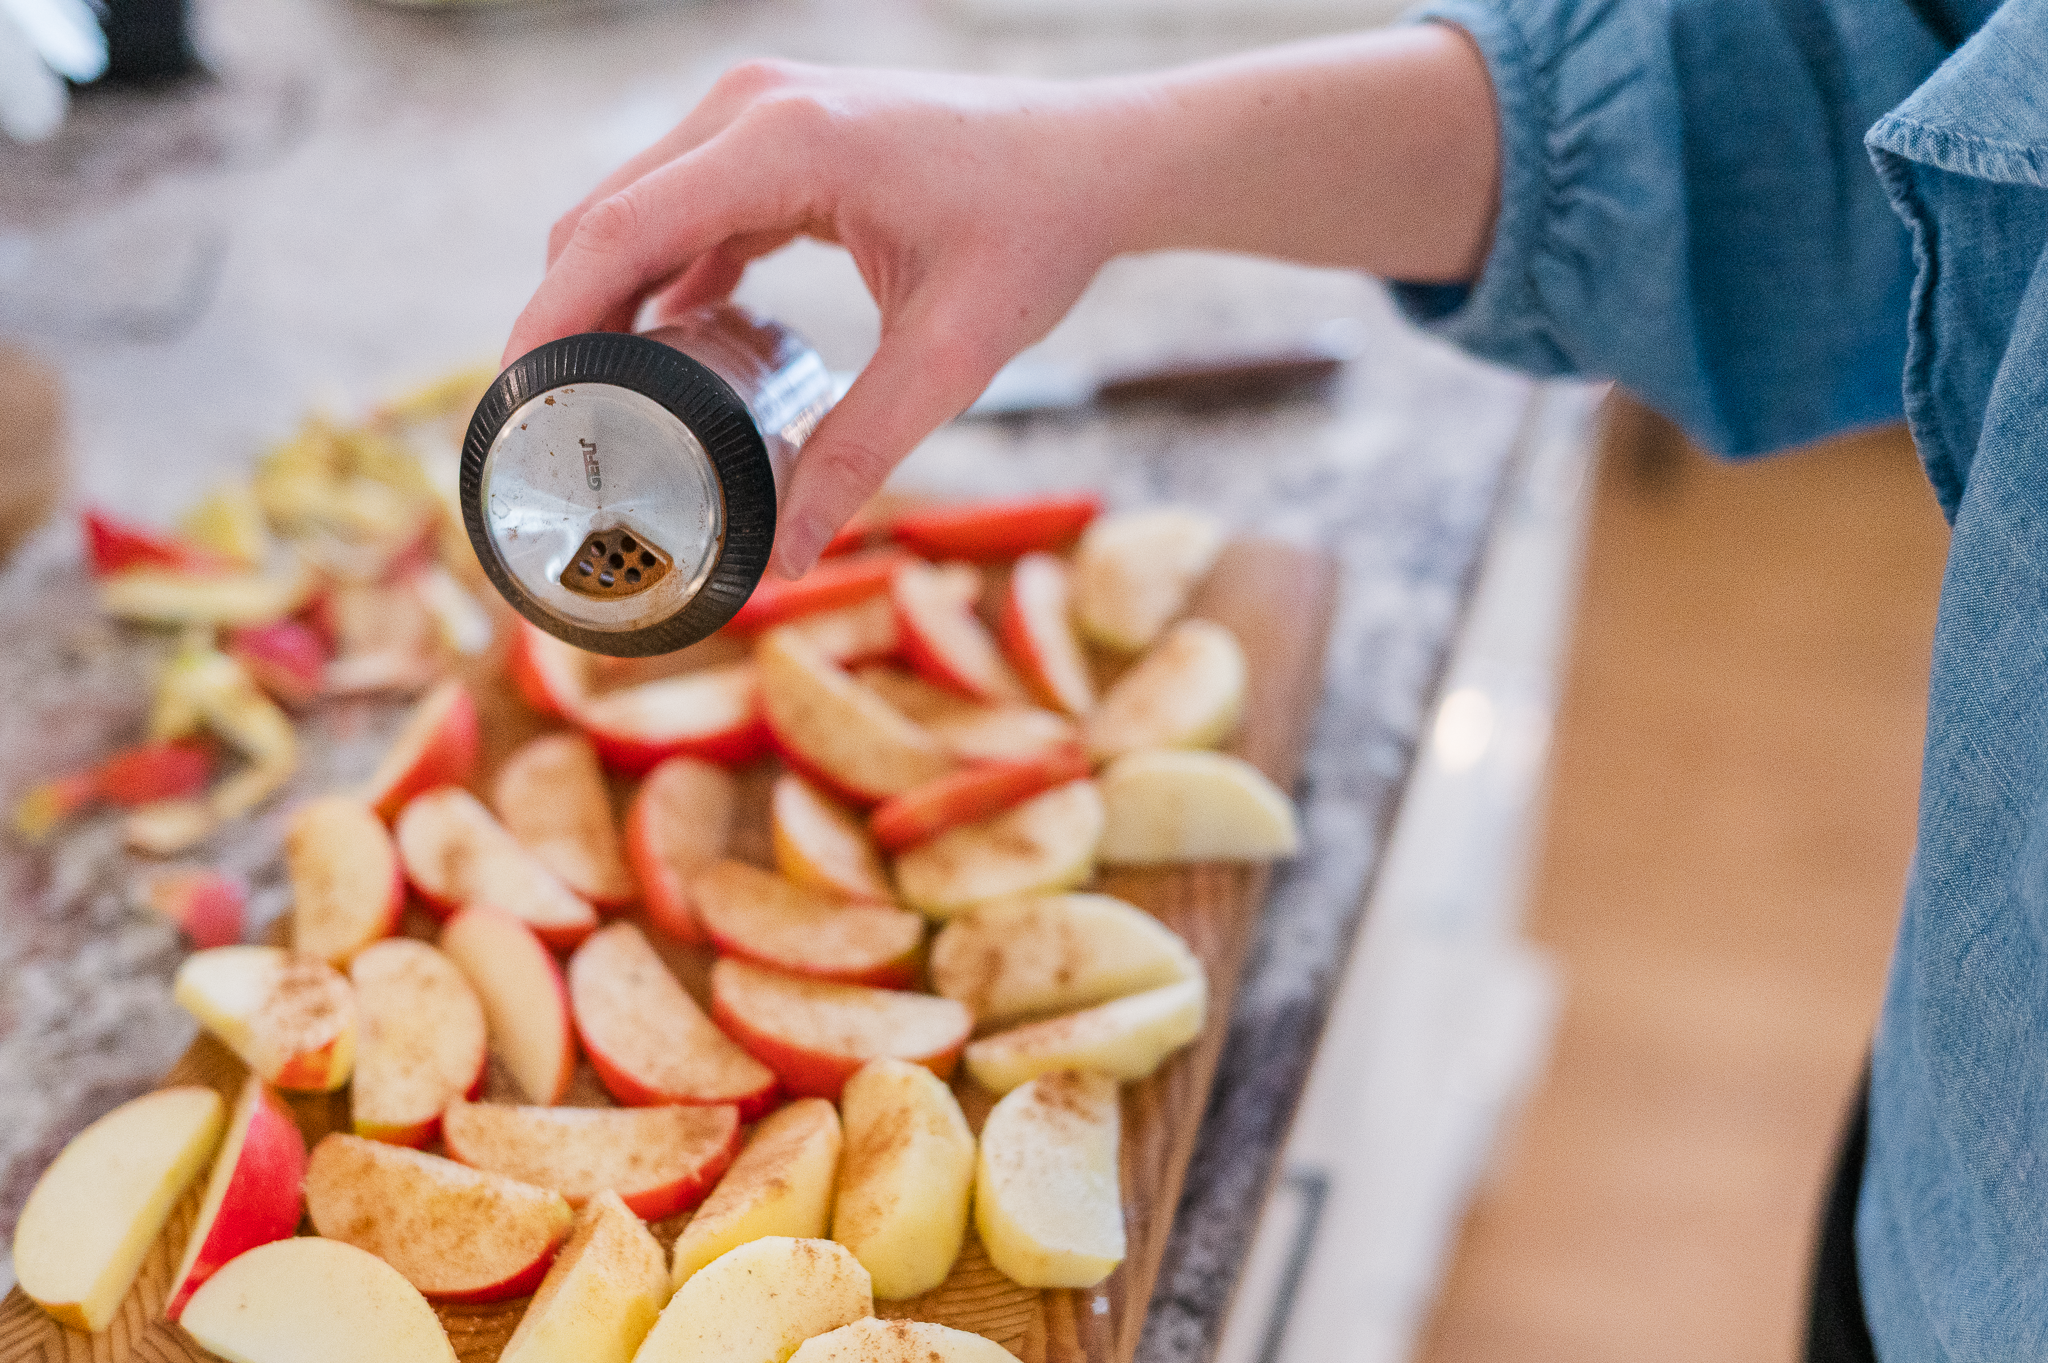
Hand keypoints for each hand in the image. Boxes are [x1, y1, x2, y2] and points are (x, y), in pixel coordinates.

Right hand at [506, 30, 1497, 575]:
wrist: (1095, 161)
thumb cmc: (1034, 238)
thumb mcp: (947, 360)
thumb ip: (859, 455)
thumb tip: (781, 559)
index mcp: (780, 144)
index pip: (614, 236)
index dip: (545, 324)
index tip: (511, 410)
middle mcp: (749, 108)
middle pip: (601, 223)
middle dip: (561, 327)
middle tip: (546, 438)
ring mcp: (756, 112)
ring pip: (631, 213)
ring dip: (603, 304)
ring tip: (591, 411)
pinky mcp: (773, 135)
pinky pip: (681, 209)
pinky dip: (657, 278)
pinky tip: (664, 359)